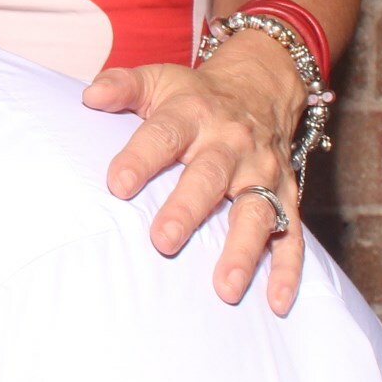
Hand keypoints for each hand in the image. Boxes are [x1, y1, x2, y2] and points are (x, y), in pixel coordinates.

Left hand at [84, 32, 306, 314]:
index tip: (117, 185)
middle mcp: (231, 145)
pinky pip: (291, 235)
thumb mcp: (158, 80)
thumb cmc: (195, 96)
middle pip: (210, 176)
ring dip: (242, 250)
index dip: (140, 158)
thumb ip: (122, 86)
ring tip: (225, 287)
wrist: (260, 88)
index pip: (163, 135)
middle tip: (163, 241)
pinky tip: (276, 302)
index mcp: (194, 114)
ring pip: (256, 212)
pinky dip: (287, 269)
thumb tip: (89, 97)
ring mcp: (262, 173)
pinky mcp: (286, 197)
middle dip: (188, 210)